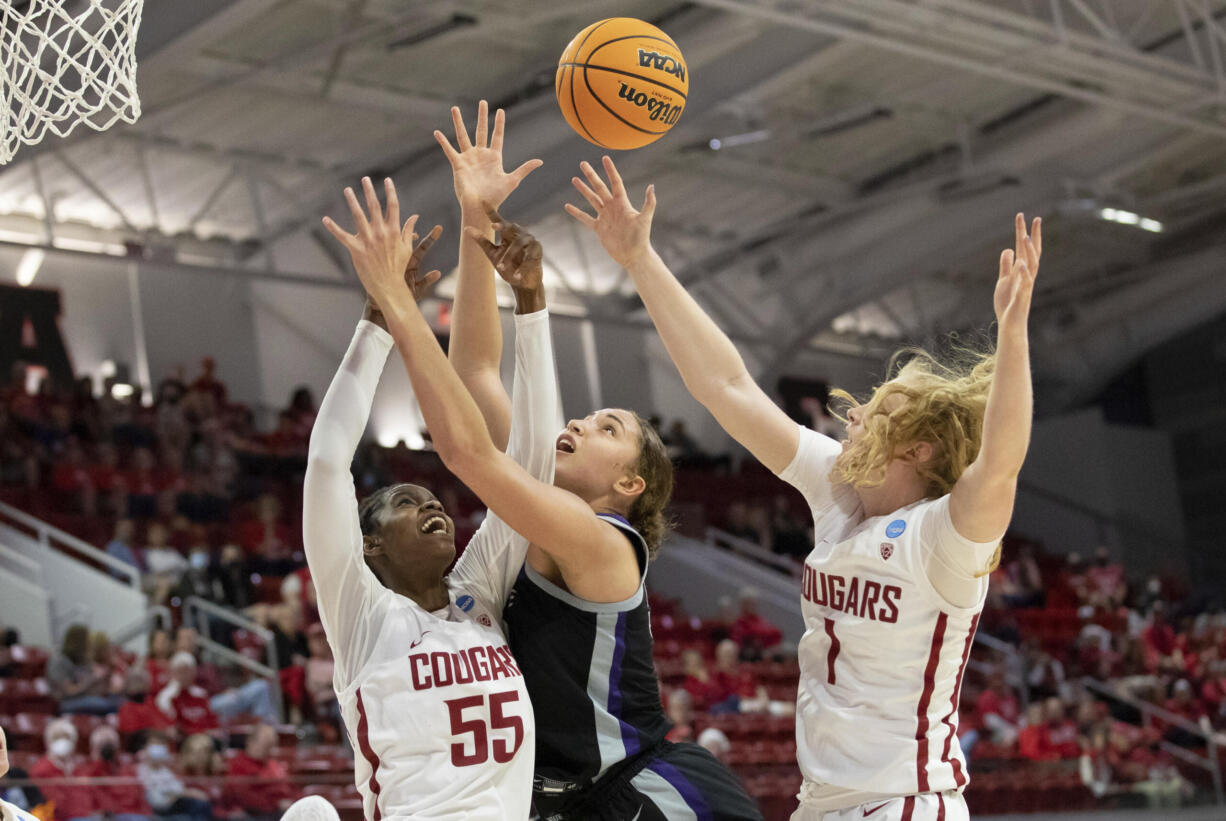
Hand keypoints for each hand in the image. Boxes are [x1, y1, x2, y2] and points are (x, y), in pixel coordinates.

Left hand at [321, 177, 442, 308]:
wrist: (389, 286)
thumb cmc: (398, 268)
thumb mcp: (407, 248)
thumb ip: (409, 230)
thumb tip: (415, 216)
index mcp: (394, 231)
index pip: (393, 206)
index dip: (390, 191)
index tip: (387, 180)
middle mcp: (381, 233)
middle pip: (374, 207)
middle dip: (369, 191)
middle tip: (365, 179)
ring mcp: (368, 241)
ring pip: (358, 216)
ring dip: (352, 202)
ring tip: (347, 190)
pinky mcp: (356, 250)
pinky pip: (343, 236)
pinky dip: (333, 227)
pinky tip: (325, 219)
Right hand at [435, 100, 542, 213]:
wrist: (480, 207)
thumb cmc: (496, 197)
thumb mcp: (512, 180)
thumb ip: (524, 169)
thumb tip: (540, 161)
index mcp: (494, 158)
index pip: (497, 136)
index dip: (499, 124)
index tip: (500, 111)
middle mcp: (481, 155)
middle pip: (481, 131)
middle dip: (482, 116)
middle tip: (482, 102)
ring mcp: (468, 158)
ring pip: (463, 136)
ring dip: (459, 122)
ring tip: (455, 108)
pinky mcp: (458, 164)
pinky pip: (449, 150)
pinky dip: (443, 142)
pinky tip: (436, 132)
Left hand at [463, 203, 543, 290]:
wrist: (522, 283)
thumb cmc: (508, 267)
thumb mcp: (492, 254)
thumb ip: (482, 241)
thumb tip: (466, 228)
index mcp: (508, 233)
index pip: (499, 221)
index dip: (491, 212)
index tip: (482, 202)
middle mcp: (520, 234)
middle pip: (510, 226)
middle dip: (503, 225)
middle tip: (493, 226)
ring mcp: (530, 241)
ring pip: (518, 244)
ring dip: (509, 256)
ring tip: (500, 267)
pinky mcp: (538, 252)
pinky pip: (529, 258)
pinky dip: (522, 268)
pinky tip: (516, 276)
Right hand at [564, 155, 654, 267]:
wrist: (633, 255)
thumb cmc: (641, 238)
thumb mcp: (645, 219)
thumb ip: (649, 203)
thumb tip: (651, 186)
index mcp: (622, 203)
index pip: (615, 182)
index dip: (610, 170)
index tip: (605, 158)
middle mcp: (612, 207)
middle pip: (600, 187)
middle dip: (591, 175)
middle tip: (583, 163)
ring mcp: (605, 217)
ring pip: (592, 199)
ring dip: (583, 189)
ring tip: (574, 179)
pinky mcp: (599, 228)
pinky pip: (585, 218)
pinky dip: (577, 212)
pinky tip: (568, 206)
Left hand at [995, 213, 1040, 335]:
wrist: (1009, 324)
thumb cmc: (1008, 304)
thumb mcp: (1003, 281)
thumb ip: (1006, 265)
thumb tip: (1008, 249)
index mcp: (1023, 271)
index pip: (1027, 249)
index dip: (1027, 233)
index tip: (1027, 216)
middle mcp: (1028, 276)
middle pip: (1032, 253)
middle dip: (1033, 236)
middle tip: (1034, 218)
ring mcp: (1026, 286)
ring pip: (1031, 266)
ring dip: (1029, 251)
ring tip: (1024, 236)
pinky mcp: (1021, 298)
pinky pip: (1024, 284)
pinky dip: (1023, 273)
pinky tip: (1020, 263)